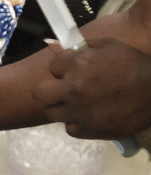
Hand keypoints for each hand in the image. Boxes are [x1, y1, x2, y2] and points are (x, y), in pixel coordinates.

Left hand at [33, 38, 150, 138]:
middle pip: (39, 93)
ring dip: (62, 106)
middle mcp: (74, 89)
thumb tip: (58, 47)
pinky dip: (77, 122)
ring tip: (77, 102)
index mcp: (79, 64)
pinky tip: (89, 114)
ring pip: (51, 112)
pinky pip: (69, 127)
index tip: (71, 70)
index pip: (52, 66)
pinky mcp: (88, 130)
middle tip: (62, 89)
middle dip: (49, 89)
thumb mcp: (111, 45)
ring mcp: (79, 112)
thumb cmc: (135, 64)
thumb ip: (83, 46)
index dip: (62, 68)